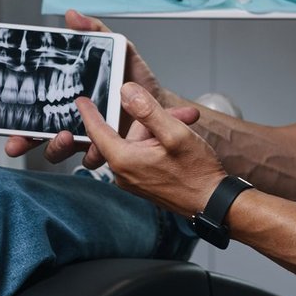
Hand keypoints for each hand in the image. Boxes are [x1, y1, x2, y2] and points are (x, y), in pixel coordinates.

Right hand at [3, 9, 167, 163]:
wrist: (161, 100)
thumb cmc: (135, 78)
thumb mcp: (117, 49)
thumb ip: (95, 32)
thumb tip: (72, 15)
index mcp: (68, 101)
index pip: (36, 115)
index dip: (19, 126)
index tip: (8, 132)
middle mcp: (74, 122)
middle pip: (40, 137)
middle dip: (25, 142)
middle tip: (21, 140)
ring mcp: (89, 138)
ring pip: (63, 151)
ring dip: (58, 147)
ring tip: (66, 136)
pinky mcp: (109, 150)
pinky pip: (94, 158)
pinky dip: (93, 154)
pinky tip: (98, 144)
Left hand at [76, 82, 226, 216]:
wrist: (214, 203)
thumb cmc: (197, 173)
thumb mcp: (174, 133)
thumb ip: (147, 110)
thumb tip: (126, 92)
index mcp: (124, 160)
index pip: (97, 131)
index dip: (89, 112)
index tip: (81, 101)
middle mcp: (124, 172)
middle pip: (129, 132)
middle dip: (154, 119)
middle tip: (183, 115)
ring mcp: (134, 179)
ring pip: (140, 141)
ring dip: (163, 129)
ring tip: (188, 126)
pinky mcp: (145, 182)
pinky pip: (145, 154)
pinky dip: (161, 143)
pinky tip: (181, 141)